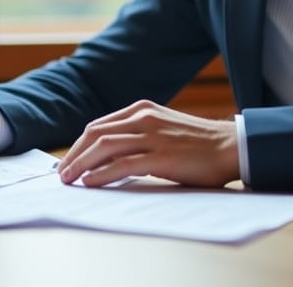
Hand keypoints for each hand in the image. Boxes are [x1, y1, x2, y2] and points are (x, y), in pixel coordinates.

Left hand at [55, 100, 238, 187]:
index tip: (68, 161)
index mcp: (142, 110)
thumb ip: (138, 135)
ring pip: (104, 147)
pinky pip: (122, 164)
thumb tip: (108, 157)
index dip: (79, 145)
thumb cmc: (198, 143)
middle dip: (73, 154)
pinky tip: (90, 182)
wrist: (231, 147)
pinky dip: (102, 174)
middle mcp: (144, 118)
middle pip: (95, 134)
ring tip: (68, 180)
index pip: (99, 126)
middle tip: (61, 174)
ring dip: (80, 164)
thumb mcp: (163, 129)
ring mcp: (152, 136)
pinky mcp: (161, 156)